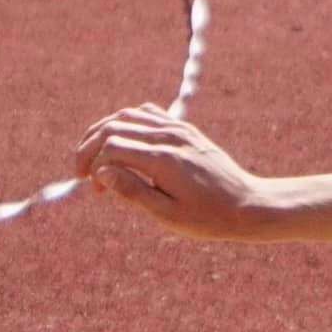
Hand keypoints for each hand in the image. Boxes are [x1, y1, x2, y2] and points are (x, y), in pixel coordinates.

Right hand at [75, 105, 267, 240]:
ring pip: (128, 115)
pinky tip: (122, 145)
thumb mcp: (167, 214)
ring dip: (105, 133)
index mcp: (164, 159)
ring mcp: (180, 130)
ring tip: (97, 158)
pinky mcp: (187, 130)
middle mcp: (171, 137)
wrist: (248, 205)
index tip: (96, 190)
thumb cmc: (208, 218)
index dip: (93, 165)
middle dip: (90, 147)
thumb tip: (102, 171)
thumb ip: (133, 191)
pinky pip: (149, 114)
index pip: (111, 146)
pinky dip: (127, 124)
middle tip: (83, 173)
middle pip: (114, 126)